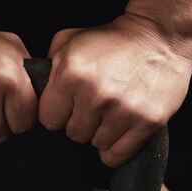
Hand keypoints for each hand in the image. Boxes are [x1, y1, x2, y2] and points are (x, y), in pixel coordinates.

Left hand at [39, 14, 191, 167]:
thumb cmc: (109, 38)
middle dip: (79, 121)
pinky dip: (115, 148)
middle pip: (72, 134)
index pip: (48, 119)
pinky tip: (118, 129)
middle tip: (92, 105)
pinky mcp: (147, 121)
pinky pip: (118, 155)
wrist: (158, 36)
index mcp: (71, 74)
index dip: (57, 112)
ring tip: (108, 112)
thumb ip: (48, 66)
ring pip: (95, 144)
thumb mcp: (69, 40)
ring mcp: (123, 110)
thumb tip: (34, 90)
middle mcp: (95, 94)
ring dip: (99, 133)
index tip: (68, 104)